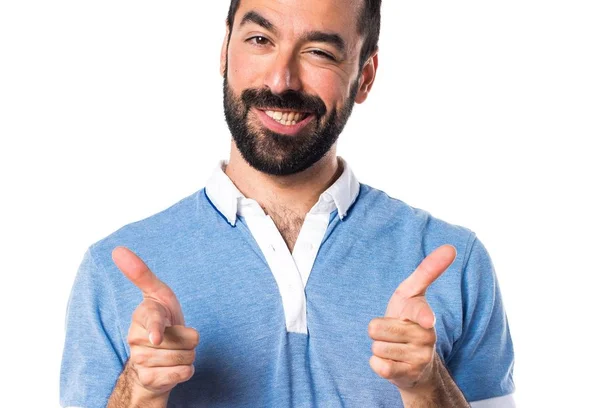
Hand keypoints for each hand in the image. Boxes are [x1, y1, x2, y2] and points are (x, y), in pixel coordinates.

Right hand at [112, 246, 199, 397]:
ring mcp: (140, 361)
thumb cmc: (162, 322)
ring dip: (188, 355)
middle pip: (184, 339)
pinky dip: (186, 371)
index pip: (153, 320)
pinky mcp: (149, 380)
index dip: (157, 329)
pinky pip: (183, 374)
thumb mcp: (157, 295)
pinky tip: (173, 368)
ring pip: (185, 357)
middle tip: (176, 338)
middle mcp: (135, 339)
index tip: (157, 338)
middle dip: (188, 339)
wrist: (154, 361)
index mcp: (141, 315)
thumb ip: (141, 274)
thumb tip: (117, 249)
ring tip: (175, 352)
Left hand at [368, 245, 455, 391]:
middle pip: (375, 327)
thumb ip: (428, 271)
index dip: (421, 318)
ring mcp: (418, 359)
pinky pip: (376, 365)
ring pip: (375, 346)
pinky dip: (377, 363)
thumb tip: (450, 247)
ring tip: (394, 347)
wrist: (414, 363)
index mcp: (425, 316)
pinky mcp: (405, 376)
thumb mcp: (412, 293)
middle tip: (393, 332)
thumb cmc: (408, 319)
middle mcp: (426, 338)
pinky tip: (392, 363)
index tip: (427, 320)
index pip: (419, 313)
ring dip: (379, 347)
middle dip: (378, 329)